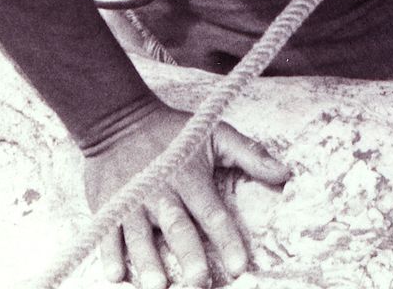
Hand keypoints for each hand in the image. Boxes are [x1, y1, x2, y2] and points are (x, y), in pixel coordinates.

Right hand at [81, 99, 291, 286]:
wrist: (119, 119)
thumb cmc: (173, 132)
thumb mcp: (216, 134)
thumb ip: (251, 154)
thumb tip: (285, 173)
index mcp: (190, 178)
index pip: (213, 213)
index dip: (227, 240)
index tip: (240, 266)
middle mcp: (161, 193)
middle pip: (178, 228)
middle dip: (189, 256)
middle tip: (199, 282)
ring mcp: (131, 201)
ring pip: (140, 236)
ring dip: (148, 262)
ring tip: (158, 286)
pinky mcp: (106, 206)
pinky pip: (107, 232)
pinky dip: (109, 253)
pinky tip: (115, 275)